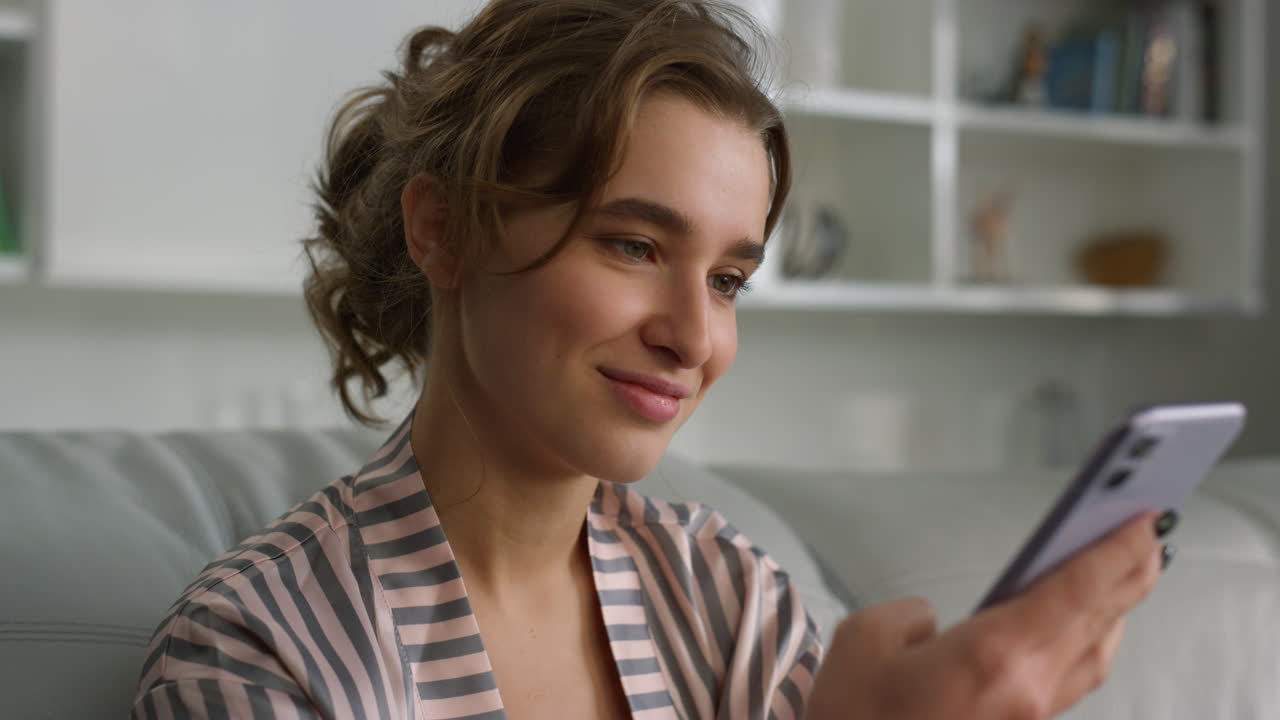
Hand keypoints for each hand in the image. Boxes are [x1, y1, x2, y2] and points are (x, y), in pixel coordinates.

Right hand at [804, 512, 1161, 719]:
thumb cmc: (855, 716)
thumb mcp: (865, 641)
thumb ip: (910, 615)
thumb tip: (935, 624)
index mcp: (992, 655)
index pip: (1073, 591)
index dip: (1115, 552)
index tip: (1146, 520)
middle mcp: (1026, 689)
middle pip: (1097, 623)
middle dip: (1131, 576)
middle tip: (1153, 536)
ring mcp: (1028, 717)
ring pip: (1092, 657)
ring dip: (1114, 613)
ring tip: (1125, 575)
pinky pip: (1070, 680)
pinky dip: (1085, 644)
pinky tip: (1077, 628)